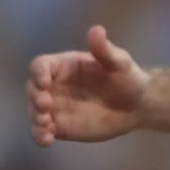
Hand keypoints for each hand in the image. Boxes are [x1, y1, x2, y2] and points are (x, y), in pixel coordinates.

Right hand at [26, 25, 149, 145]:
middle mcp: (54, 86)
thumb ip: (104, 49)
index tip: (46, 82)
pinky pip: (42, 131)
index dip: (38, 72)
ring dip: (35, 117)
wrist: (137, 105)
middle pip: (32, 88)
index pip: (40, 65)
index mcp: (64, 66)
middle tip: (46, 104)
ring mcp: (55, 107)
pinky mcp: (60, 126)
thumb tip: (96, 30)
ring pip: (34, 112)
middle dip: (35, 96)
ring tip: (45, 124)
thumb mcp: (119, 62)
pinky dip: (39, 135)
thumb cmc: (127, 78)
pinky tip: (47, 139)